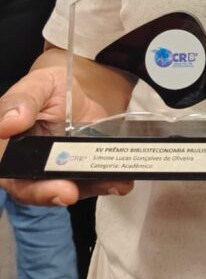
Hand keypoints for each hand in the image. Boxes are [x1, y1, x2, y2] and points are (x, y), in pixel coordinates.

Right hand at [0, 65, 133, 205]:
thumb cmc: (48, 88)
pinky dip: (107, 183)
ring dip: (89, 189)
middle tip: (70, 192)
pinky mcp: (81, 171)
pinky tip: (121, 182)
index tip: (47, 186)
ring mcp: (58, 172)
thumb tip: (8, 124)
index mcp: (10, 151)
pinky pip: (91, 183)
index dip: (29, 187)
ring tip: (112, 184)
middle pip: (37, 190)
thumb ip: (21, 101)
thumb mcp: (36, 85)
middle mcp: (30, 168)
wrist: (76, 90)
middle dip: (54, 193)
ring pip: (68, 190)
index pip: (13, 176)